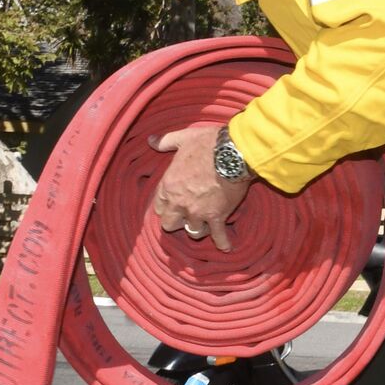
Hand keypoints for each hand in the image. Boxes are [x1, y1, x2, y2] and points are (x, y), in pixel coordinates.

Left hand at [149, 124, 251, 251]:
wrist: (233, 153)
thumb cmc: (208, 144)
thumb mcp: (183, 138)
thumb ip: (165, 141)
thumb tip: (151, 140)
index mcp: (169, 184)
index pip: (159, 205)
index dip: (166, 206)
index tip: (173, 204)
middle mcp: (180, 202)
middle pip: (169, 224)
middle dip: (177, 221)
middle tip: (186, 216)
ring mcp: (198, 211)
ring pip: (192, 231)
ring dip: (199, 228)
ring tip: (205, 225)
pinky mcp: (217, 216)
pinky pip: (218, 236)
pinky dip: (222, 242)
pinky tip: (225, 247)